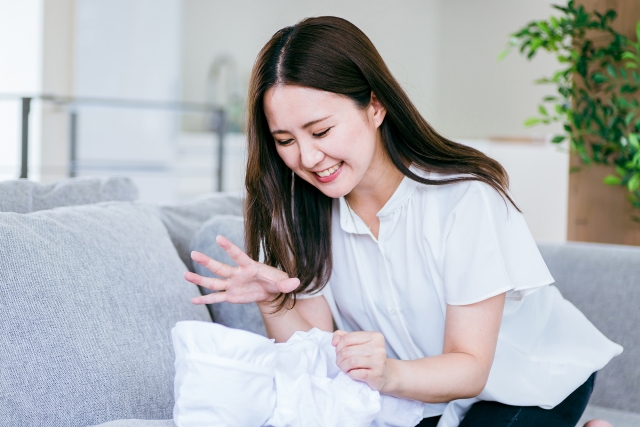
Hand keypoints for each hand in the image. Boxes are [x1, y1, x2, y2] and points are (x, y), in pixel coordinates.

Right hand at [183, 235, 299, 304]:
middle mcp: (237, 274)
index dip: (229, 247)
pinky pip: (216, 298)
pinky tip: (193, 300)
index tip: (218, 237)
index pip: (238, 255)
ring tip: (185, 274)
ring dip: (200, 279)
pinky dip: (205, 300)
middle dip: (207, 261)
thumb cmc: (277, 281)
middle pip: (220, 267)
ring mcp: (232, 285)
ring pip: (214, 282)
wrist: (271, 291)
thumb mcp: (283, 282)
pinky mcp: (231, 296)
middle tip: (193, 253)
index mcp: (249, 266)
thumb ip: (288, 282)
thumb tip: (296, 282)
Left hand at [332, 330, 393, 391]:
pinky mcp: (376, 375)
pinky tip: (352, 374)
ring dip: (343, 366)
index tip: (339, 352)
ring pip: (351, 361)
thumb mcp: (358, 343)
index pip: (348, 338)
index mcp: (375, 336)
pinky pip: (356, 373)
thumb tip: (334, 341)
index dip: (338, 346)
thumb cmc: (368, 357)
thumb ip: (344, 337)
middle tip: (340, 362)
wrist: (385, 375)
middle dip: (339, 358)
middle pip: (347, 351)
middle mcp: (379, 348)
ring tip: (344, 368)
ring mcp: (379, 362)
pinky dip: (350, 374)